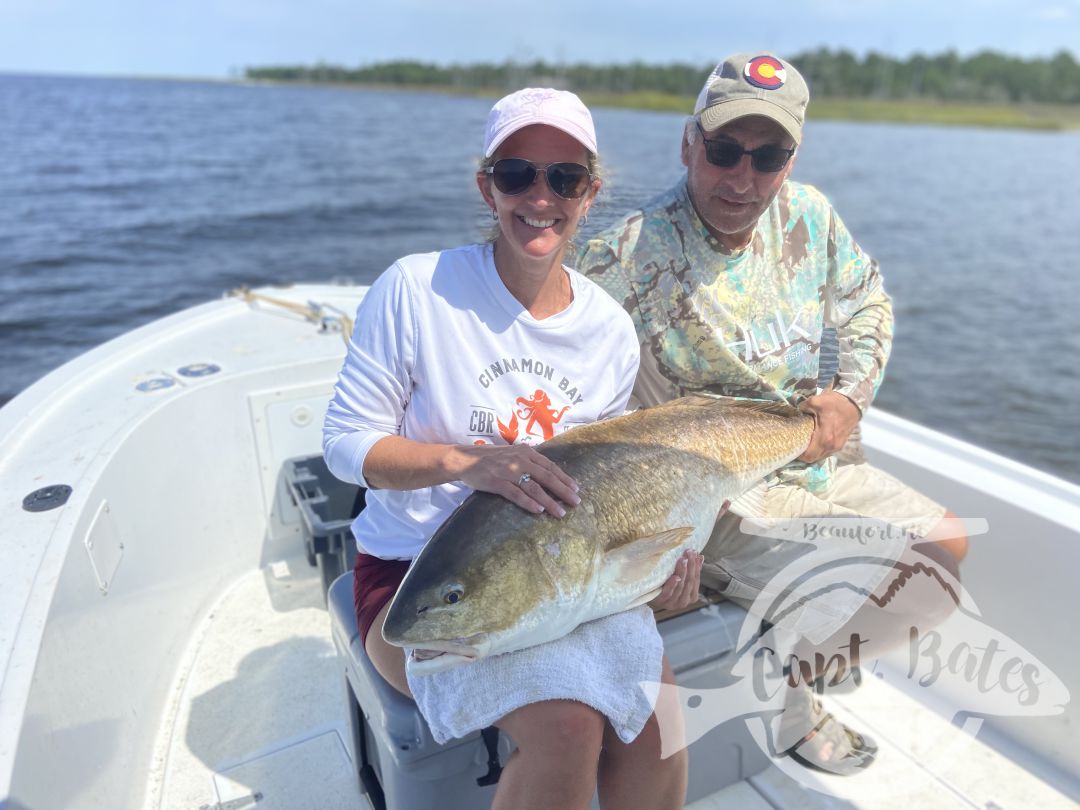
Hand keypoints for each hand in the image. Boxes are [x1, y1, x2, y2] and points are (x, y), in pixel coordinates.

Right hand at [449, 443, 579, 516]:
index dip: (564, 478)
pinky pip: (516, 494)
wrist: (464, 459)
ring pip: (534, 488)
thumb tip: (548, 474)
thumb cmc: (490, 458)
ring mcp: (508, 471)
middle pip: (546, 477)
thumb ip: (528, 461)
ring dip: (549, 501)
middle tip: (576, 502)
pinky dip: (529, 503)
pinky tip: (539, 510)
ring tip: (561, 512)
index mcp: (525, 452)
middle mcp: (519, 460)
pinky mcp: (497, 482)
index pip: (550, 466)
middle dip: (563, 491)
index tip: (576, 488)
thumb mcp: (512, 453)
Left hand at [650, 550, 703, 610]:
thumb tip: (699, 556)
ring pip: (680, 586)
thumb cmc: (666, 582)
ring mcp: (672, 603)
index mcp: (691, 596)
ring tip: (683, 559)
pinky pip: (668, 593)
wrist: (647, 592)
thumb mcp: (679, 576)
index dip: (697, 567)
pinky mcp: (661, 601)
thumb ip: (689, 569)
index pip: (696, 579)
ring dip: (682, 572)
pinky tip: (675, 577)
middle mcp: (684, 602)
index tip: (697, 554)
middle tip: (689, 553)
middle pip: (689, 582)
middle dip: (691, 566)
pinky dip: (672, 584)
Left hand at [798, 390, 860, 462]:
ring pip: (820, 457)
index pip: (808, 455)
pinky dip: (819, 450)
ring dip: (812, 453)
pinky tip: (814, 442)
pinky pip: (827, 452)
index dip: (798, 455)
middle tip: (796, 446)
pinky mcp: (840, 444)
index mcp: (824, 437)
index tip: (792, 447)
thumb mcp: (815, 401)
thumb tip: (796, 411)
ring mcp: (837, 446)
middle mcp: (831, 445)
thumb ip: (802, 407)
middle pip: (813, 458)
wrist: (853, 403)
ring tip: (804, 444)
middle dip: (804, 455)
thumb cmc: (835, 403)